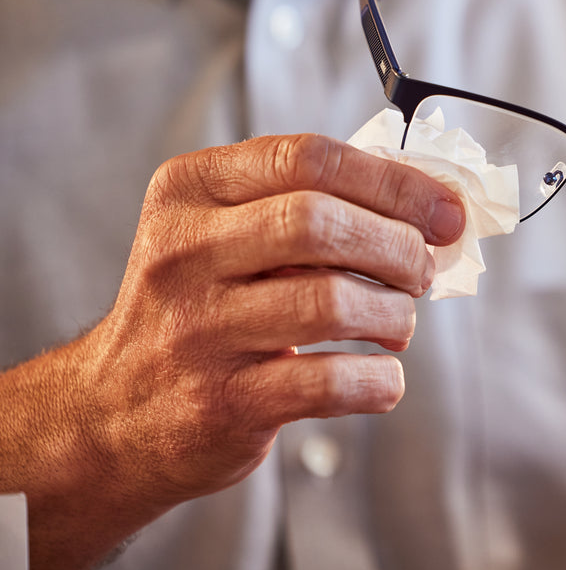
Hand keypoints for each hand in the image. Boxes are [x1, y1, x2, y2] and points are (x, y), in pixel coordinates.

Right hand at [5, 134, 463, 569]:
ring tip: (397, 322)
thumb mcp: (230, 232)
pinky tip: (381, 375)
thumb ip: (317, 203)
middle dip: (397, 246)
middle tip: (421, 271)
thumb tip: (437, 203)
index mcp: (192, 190)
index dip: (395, 182)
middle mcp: (183, 253)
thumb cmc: (204, 306)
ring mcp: (197, 330)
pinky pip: (330, 381)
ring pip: (332, 302)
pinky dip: (379, 380)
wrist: (115, 411)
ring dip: (394, 313)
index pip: (308, 158)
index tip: (446, 211)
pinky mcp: (221, 401)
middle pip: (320, 223)